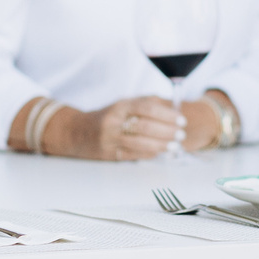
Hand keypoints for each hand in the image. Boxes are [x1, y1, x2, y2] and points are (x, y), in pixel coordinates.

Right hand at [47, 96, 186, 161]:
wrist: (77, 131)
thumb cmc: (107, 117)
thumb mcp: (123, 105)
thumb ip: (146, 103)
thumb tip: (172, 107)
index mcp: (120, 106)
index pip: (147, 108)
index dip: (166, 114)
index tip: (181, 120)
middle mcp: (114, 121)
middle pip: (145, 126)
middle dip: (167, 132)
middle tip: (181, 135)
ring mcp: (110, 139)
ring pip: (140, 143)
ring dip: (161, 146)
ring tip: (174, 146)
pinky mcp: (108, 154)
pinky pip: (133, 155)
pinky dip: (149, 154)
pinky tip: (159, 152)